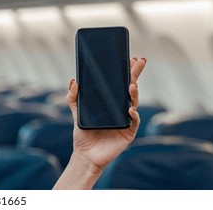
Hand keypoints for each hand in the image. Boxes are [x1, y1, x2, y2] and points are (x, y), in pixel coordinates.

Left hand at [53, 57, 146, 188]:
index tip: (130, 58)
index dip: (126, 71)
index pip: (121, 83)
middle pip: (131, 88)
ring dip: (134, 92)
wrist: (86, 155)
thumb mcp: (76, 113)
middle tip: (139, 62)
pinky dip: (133, 114)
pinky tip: (130, 109)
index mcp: (111, 102)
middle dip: (136, 74)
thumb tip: (74, 80)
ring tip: (132, 84)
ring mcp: (126, 119)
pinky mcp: (128, 132)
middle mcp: (121, 108)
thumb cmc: (83, 134)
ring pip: (134, 102)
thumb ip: (73, 98)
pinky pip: (134, 121)